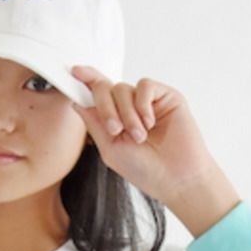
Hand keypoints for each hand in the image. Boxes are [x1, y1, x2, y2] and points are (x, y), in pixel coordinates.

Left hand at [70, 65, 221, 206]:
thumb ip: (94, 124)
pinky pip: (145, 86)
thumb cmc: (144, 169)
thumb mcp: (110, 149)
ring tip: (139, 136)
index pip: (97, 94)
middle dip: (105, 107)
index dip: (86, 80)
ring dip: (127, 114)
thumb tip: (77, 102)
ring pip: (123, 88)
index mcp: (114, 119)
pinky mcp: (166, 96)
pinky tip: (150, 123)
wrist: (175, 178)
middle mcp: (129, 108)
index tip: (75, 72)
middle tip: (115, 129)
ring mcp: (147, 101)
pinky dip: (142, 104)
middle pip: (106, 88)